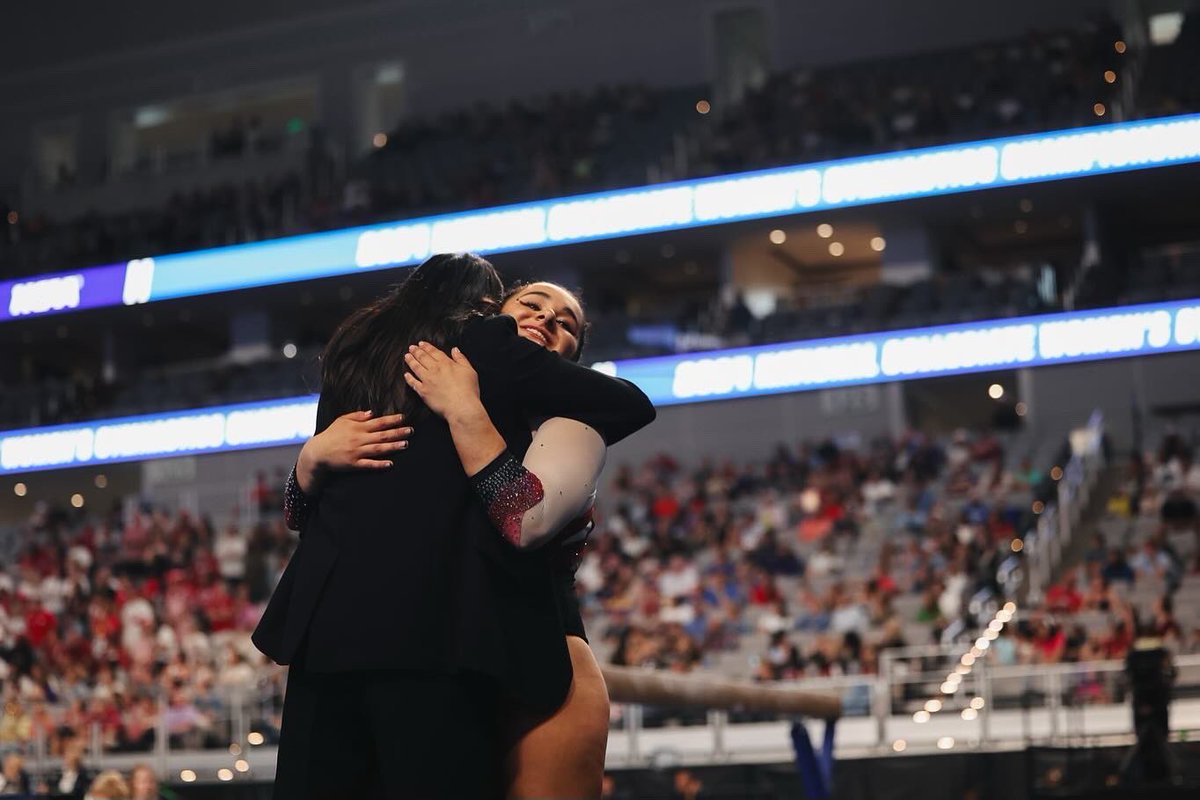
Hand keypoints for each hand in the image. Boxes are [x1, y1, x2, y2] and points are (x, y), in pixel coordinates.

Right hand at [297, 410, 411, 490]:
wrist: (318, 452)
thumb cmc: (331, 434)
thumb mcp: (342, 420)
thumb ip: (357, 416)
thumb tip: (372, 413)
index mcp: (357, 427)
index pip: (378, 422)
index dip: (392, 420)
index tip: (403, 418)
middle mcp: (359, 438)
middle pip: (382, 435)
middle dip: (397, 432)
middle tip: (411, 431)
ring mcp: (357, 452)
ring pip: (378, 449)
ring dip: (393, 446)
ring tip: (405, 444)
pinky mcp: (354, 464)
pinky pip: (368, 464)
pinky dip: (379, 464)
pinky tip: (390, 464)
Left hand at [403, 342, 482, 421]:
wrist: (461, 407)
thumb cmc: (468, 390)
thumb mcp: (470, 371)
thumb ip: (461, 359)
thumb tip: (455, 350)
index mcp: (446, 364)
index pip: (434, 352)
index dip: (427, 347)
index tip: (421, 343)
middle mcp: (434, 370)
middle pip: (423, 358)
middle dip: (416, 351)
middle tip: (411, 347)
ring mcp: (427, 381)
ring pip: (416, 368)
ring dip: (411, 361)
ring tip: (407, 356)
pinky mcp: (423, 392)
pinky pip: (413, 383)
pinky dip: (409, 378)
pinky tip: (406, 375)